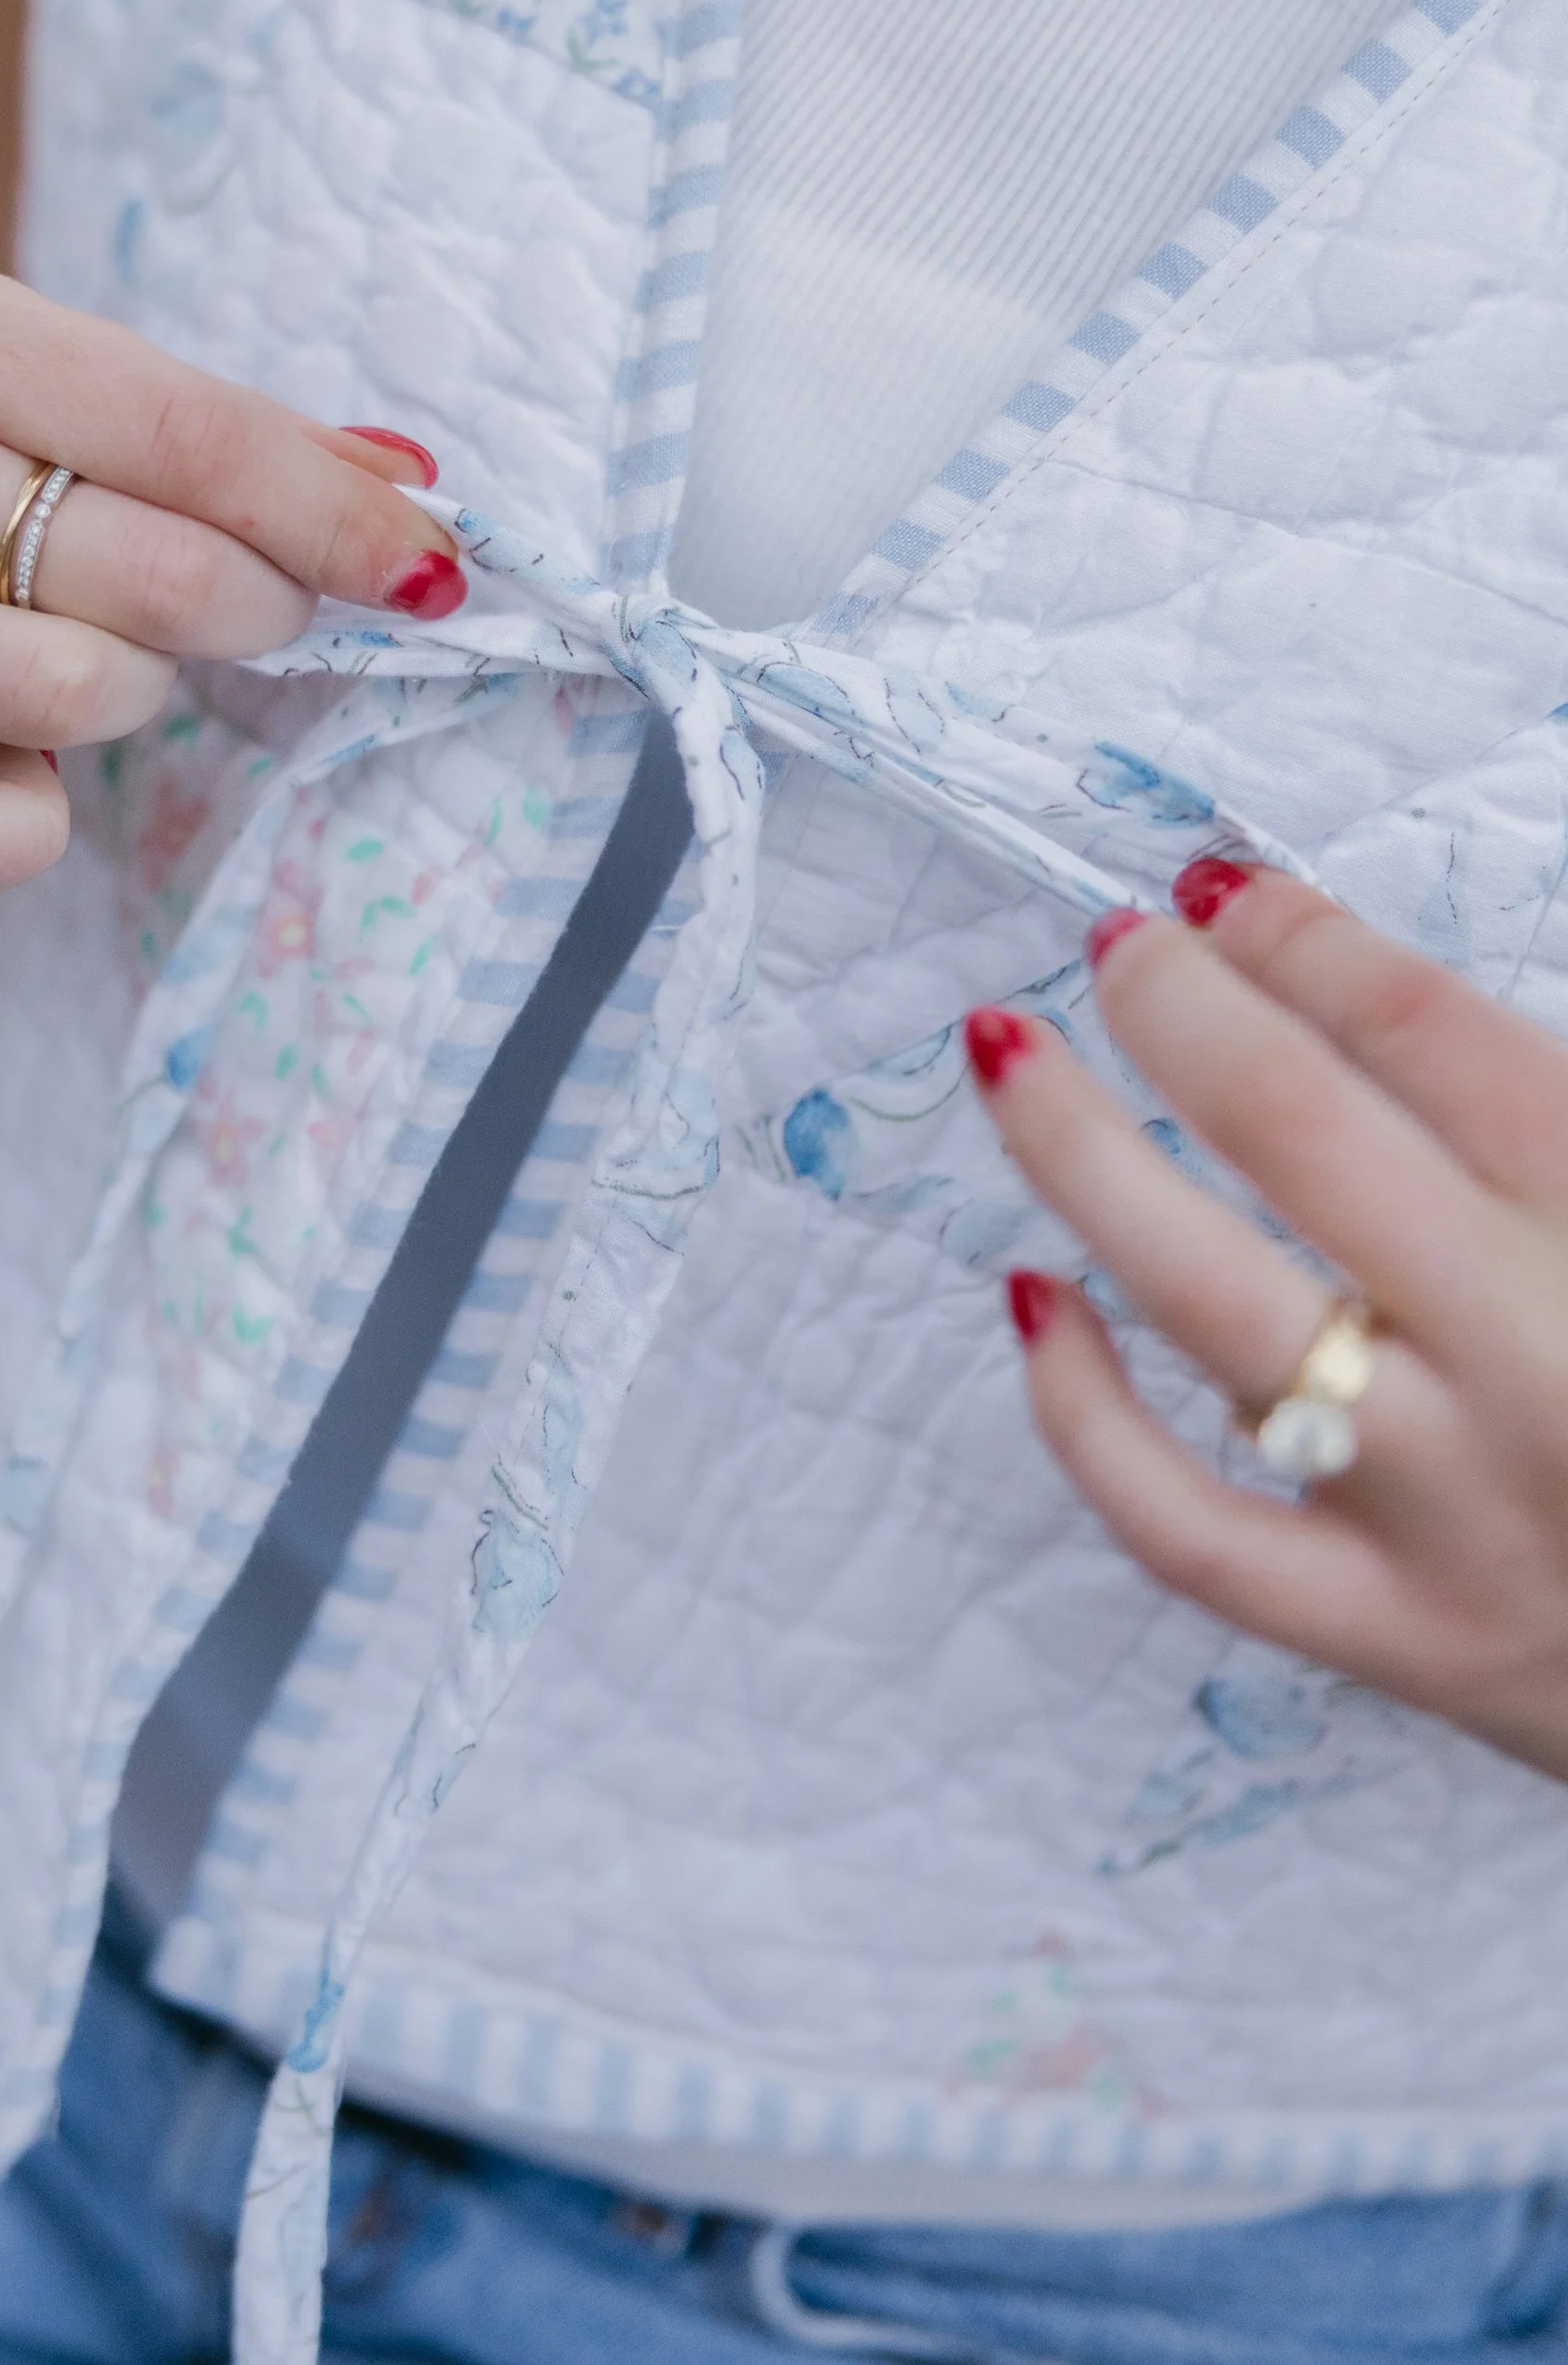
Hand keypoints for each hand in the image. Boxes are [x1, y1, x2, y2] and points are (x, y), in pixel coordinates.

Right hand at [0, 259, 459, 894]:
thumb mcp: (30, 369)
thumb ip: (209, 430)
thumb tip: (411, 488)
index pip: (195, 438)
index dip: (339, 516)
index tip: (434, 566)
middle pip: (162, 580)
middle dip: (256, 609)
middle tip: (247, 604)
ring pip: (82, 699)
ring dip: (133, 693)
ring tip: (82, 651)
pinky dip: (30, 821)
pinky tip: (7, 758)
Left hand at [969, 862, 1567, 1784]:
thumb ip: (1530, 1103)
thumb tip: (1313, 965)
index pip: (1424, 1030)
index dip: (1299, 939)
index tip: (1219, 891)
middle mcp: (1530, 1356)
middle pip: (1297, 1132)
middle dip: (1179, 1010)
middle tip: (1116, 946)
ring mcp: (1452, 1503)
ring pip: (1211, 1305)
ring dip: (1080, 1156)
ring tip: (1009, 1051)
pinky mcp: (1395, 1633)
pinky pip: (1189, 1527)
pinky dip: (1085, 1415)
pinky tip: (1031, 1298)